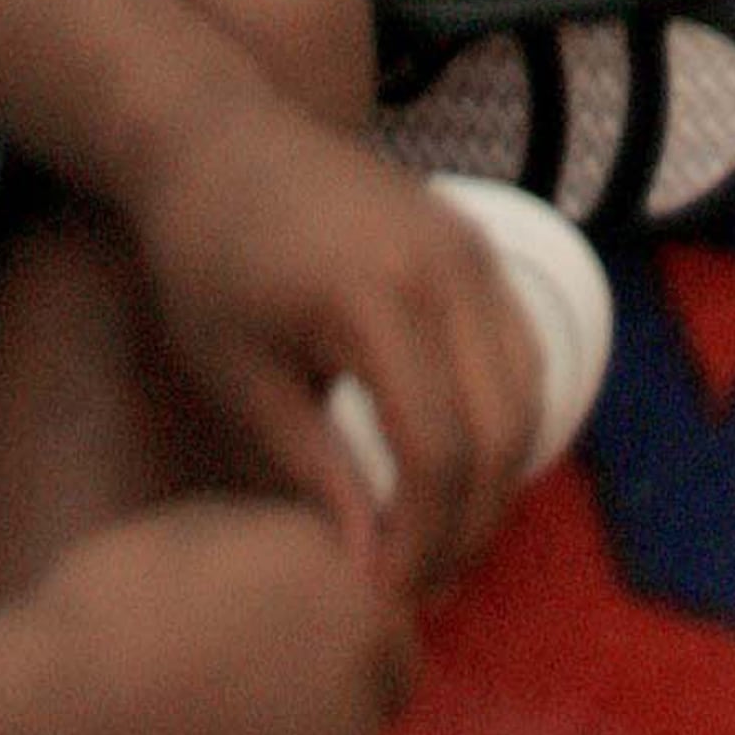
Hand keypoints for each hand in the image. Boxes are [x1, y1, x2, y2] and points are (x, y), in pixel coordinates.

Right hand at [0, 501, 413, 734]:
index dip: (336, 650)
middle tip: (234, 719)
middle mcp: (356, 686)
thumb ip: (282, 548)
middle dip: (325, 712)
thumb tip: (324, 558)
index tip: (280, 662)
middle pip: (371, 709)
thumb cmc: (91, 626)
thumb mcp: (192, 535)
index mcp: (340, 596)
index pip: (387, 635)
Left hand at [117, 93, 542, 593]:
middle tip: (420, 586)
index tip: (382, 595)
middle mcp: (448, 267)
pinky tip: (453, 466)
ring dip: (496, 476)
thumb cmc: (207, 259)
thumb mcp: (241, 378)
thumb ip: (314, 471)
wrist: (219, 139)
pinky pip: (519, 347)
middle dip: (469, 524)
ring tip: (438, 538)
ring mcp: (473, 246)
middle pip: (502, 430)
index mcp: (379, 299)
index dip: (421, 540)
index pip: (438, 452)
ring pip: (527, 392)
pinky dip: (503, 417)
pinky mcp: (476, 241)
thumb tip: (370, 564)